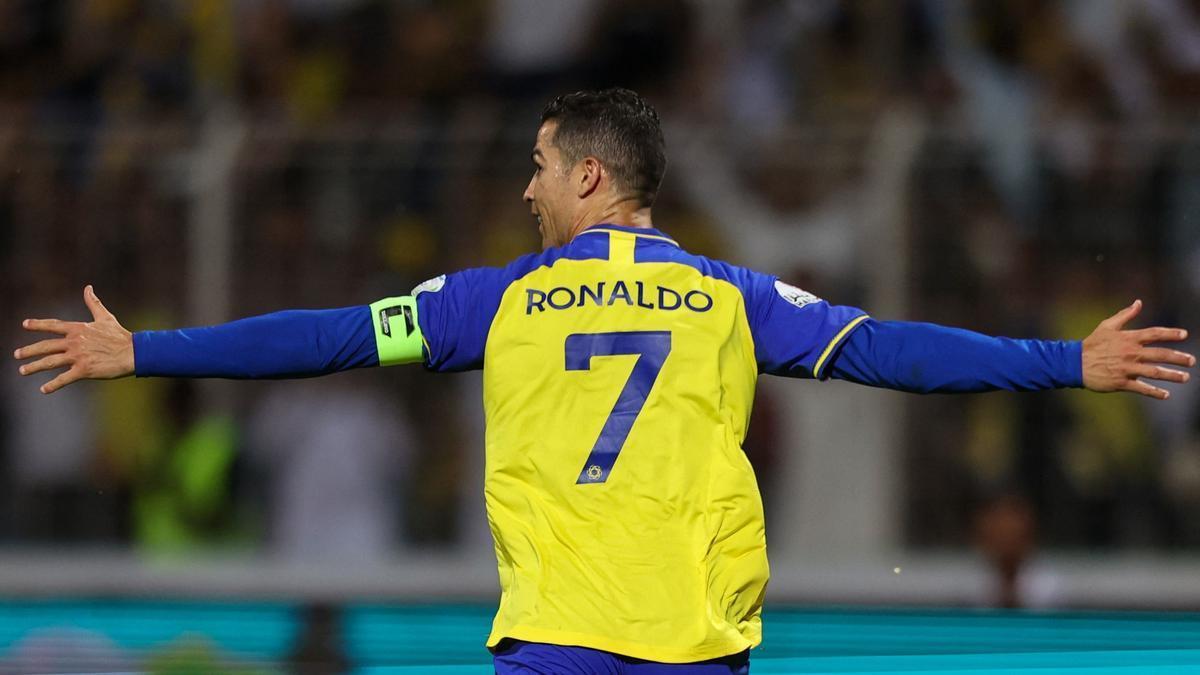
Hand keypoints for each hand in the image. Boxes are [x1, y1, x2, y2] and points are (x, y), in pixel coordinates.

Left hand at [13, 285, 133, 393]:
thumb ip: (93, 303)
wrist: (133, 352)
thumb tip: (88, 287)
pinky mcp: (84, 370)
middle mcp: (74, 342)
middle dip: (29, 350)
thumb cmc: (120, 335)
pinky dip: (53, 385)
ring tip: (22, 370)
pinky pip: (64, 378)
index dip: (38, 324)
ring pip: (50, 362)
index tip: (25, 324)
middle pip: (46, 346)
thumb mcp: (105, 317)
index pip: (53, 325)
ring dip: (34, 367)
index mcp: (78, 329)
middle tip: (17, 354)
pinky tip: (43, 389)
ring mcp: (78, 357)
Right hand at [1082, 299, 1194, 399]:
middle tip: (1191, 361)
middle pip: (1160, 355)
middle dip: (1178, 358)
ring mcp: (1126, 369)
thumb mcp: (1107, 326)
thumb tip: (1139, 302)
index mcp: (1128, 338)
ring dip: (1172, 375)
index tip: (1185, 335)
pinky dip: (1154, 392)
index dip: (1170, 334)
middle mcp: (1130, 353)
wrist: (1074, 363)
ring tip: (1185, 377)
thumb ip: (1125, 314)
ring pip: (1154, 372)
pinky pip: (1141, 388)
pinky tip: (1166, 395)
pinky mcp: (1121, 382)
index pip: (1154, 334)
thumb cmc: (1091, 343)